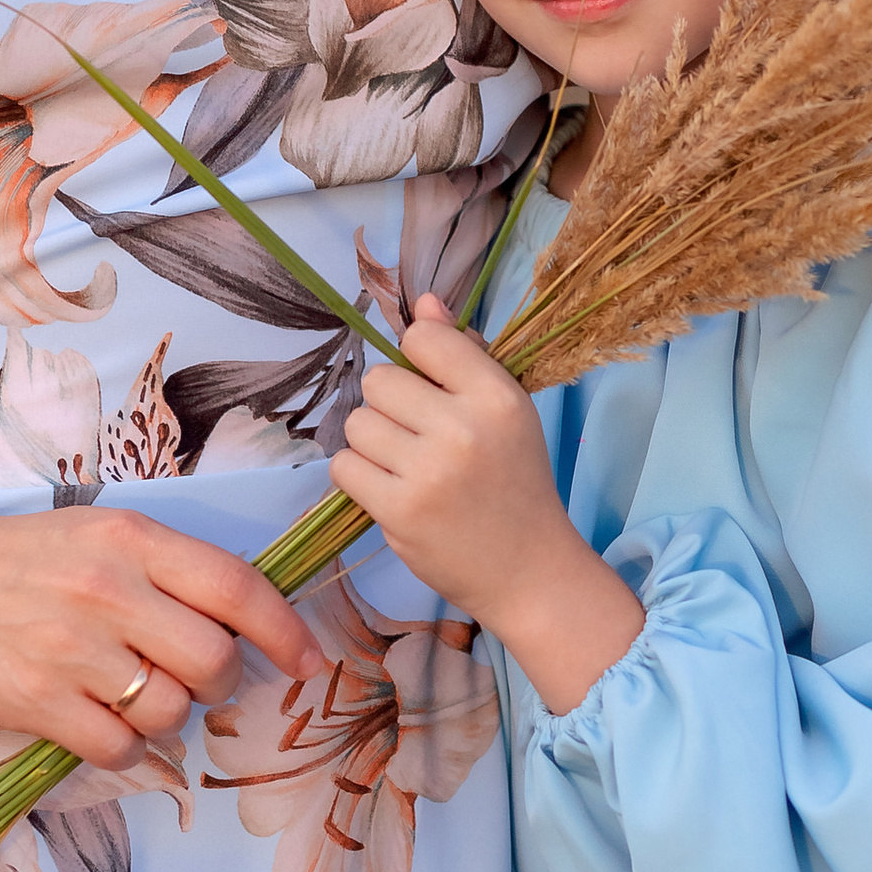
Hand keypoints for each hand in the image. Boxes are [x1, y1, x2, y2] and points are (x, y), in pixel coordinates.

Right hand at [0, 500, 327, 772]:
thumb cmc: (20, 558)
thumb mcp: (100, 535)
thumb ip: (169, 571)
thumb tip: (247, 627)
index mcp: (131, 539)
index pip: (237, 587)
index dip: (285, 631)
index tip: (305, 660)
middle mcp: (106, 590)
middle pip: (213, 661)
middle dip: (219, 682)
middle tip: (193, 677)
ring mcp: (69, 649)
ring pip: (170, 711)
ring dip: (170, 716)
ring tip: (134, 695)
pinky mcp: (36, 701)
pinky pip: (120, 747)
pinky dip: (126, 746)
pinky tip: (103, 721)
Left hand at [330, 299, 640, 707]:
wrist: (527, 569)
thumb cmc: (514, 482)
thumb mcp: (507, 411)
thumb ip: (464, 356)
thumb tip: (424, 302)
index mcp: (497, 397)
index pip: (423, 339)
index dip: (417, 359)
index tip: (430, 387)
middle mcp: (463, 429)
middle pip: (380, 381)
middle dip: (390, 405)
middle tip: (417, 435)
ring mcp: (428, 472)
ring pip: (357, 424)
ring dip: (372, 442)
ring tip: (404, 464)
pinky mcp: (398, 511)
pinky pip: (344, 466)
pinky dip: (359, 475)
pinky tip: (389, 487)